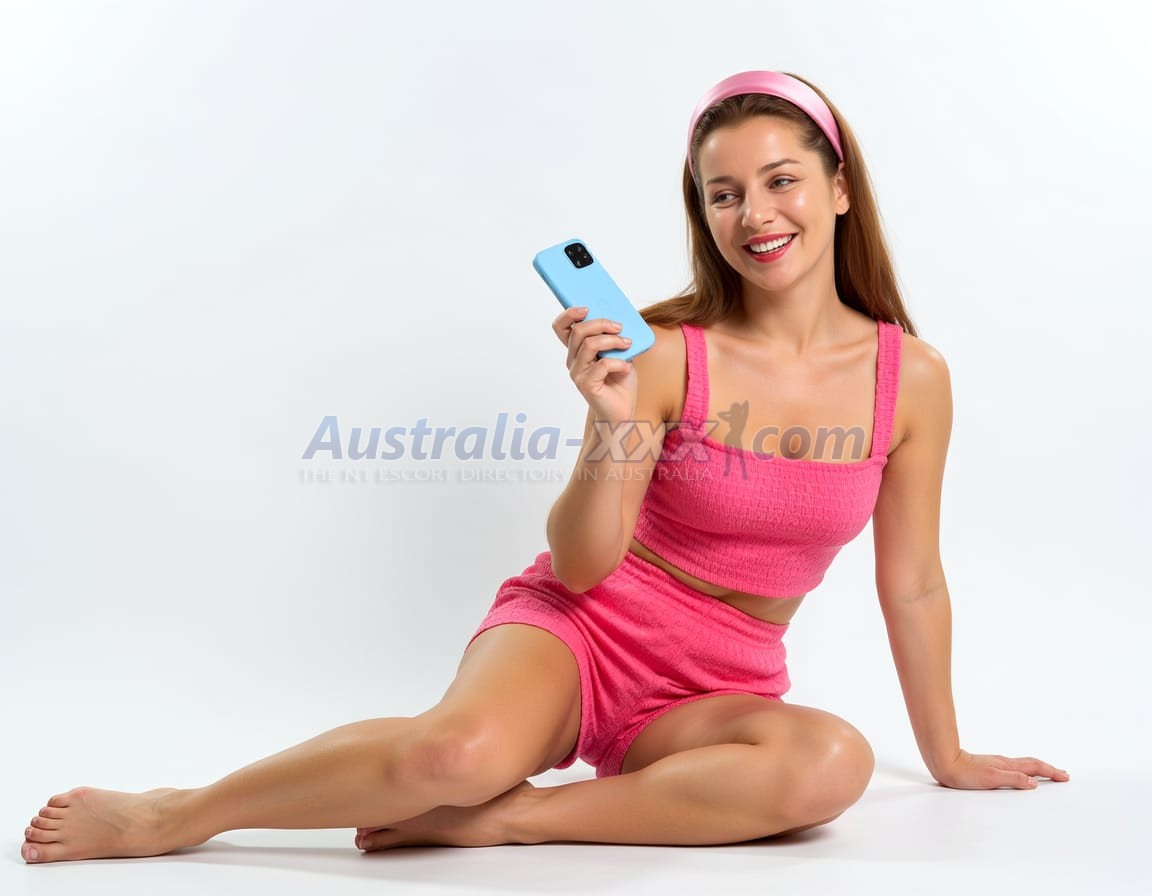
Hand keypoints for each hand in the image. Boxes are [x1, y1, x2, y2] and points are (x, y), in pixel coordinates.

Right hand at [552, 306, 637, 422]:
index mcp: (576, 351)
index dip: (569, 314)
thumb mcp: (619, 353)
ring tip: (627, 344)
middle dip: (601, 323)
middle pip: (579, 331)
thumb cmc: (620, 381)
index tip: (586, 308)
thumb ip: (614, 338)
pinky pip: (602, 365)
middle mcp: (572, 361)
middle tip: (620, 327)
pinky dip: (619, 362)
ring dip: (612, 341)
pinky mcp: (586, 385)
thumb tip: (619, 319)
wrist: (622, 411)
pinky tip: (627, 368)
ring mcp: (578, 374)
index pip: (561, 328)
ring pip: (590, 345)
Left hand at [933, 748, 1069, 789]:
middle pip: (1032, 764)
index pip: (1035, 768)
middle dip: (1049, 769)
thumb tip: (1035, 784)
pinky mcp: (990, 766)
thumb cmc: (966, 773)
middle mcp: (1004, 763)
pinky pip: (1014, 767)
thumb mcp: (992, 779)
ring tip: (1047, 773)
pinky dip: (1025, 769)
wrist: (945, 763)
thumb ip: (1013, 779)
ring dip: (1038, 768)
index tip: (1065, 776)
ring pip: (1023, 764)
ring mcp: (997, 763)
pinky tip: (1021, 773)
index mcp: (1008, 766)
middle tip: (1063, 774)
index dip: (1051, 772)